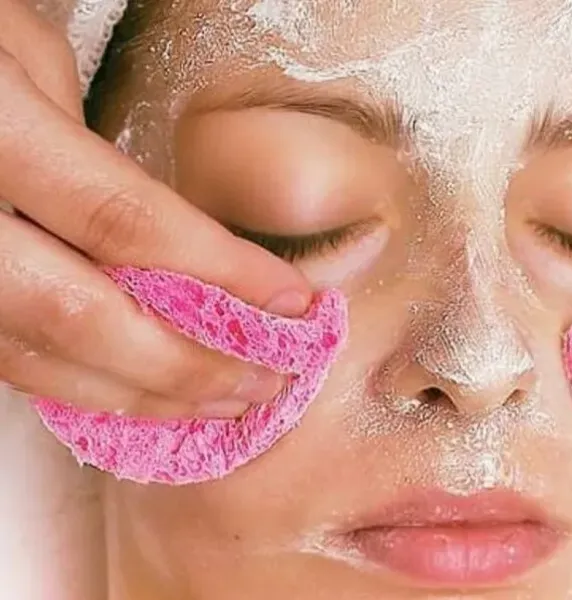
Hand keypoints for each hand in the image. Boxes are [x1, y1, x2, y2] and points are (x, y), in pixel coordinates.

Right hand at [0, 0, 310, 418]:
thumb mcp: (26, 56)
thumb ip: (94, 153)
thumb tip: (169, 241)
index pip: (127, 224)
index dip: (220, 274)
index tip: (292, 302)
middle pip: (87, 319)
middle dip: (191, 364)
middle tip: (268, 380)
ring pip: (44, 359)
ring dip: (149, 394)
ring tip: (227, 401)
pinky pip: (11, 361)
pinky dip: (89, 388)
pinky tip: (145, 394)